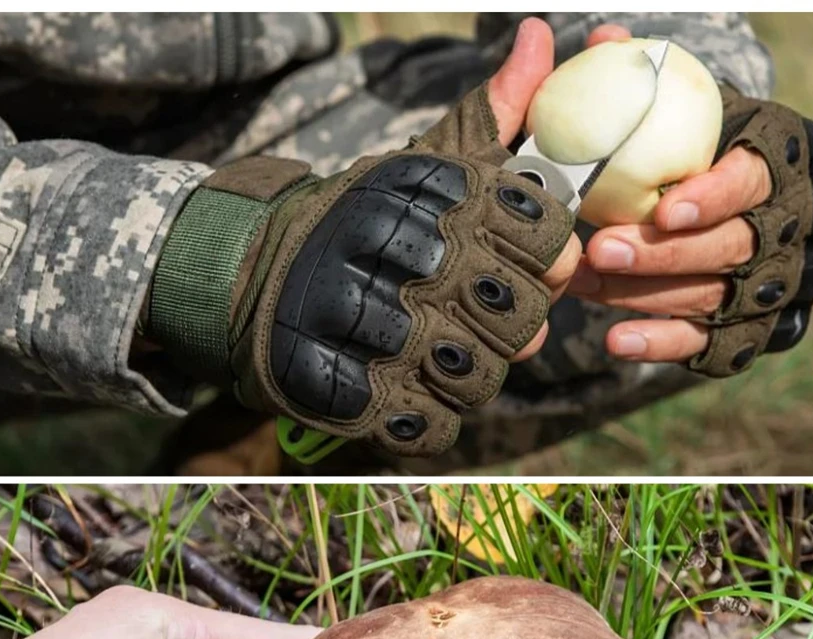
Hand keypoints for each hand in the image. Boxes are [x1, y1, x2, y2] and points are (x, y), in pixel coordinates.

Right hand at [145, 18, 578, 457]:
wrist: (258, 275)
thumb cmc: (373, 222)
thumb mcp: (431, 163)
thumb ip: (498, 116)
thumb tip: (546, 38)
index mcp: (431, 191)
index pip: (546, 233)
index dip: (554, 258)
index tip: (537, 263)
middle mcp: (396, 251)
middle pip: (518, 314)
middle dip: (518, 324)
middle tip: (490, 318)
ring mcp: (360, 323)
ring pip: (478, 376)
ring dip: (474, 374)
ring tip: (451, 355)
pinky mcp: (336, 389)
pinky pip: (429, 425)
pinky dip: (432, 419)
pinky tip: (416, 392)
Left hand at [568, 24, 812, 373]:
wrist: (699, 209)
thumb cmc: (682, 149)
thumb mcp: (671, 110)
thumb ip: (642, 81)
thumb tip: (606, 39)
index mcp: (786, 159)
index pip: (759, 179)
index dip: (716, 197)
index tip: (663, 209)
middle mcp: (795, 226)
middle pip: (737, 246)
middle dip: (666, 254)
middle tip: (602, 249)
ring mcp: (778, 285)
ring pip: (718, 297)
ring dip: (646, 293)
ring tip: (583, 282)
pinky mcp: (752, 332)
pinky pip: (713, 347)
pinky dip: (662, 344)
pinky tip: (615, 342)